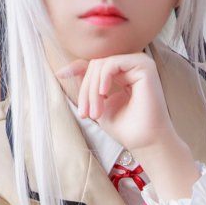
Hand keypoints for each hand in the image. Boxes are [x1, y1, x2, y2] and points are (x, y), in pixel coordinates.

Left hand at [54, 51, 173, 156]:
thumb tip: (67, 70)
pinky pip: (112, 63)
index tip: (60, 75)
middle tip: (86, 114)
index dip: (77, 68)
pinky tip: (104, 93)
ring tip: (95, 112)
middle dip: (85, 89)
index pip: (96, 65)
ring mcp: (139, 63)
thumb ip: (89, 86)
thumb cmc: (125, 127)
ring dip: (92, 89)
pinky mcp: (144, 66)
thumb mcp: (99, 103)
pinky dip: (103, 78)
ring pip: (101, 64)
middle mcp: (132, 66)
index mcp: (123, 73)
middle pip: (95, 65)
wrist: (145, 141)